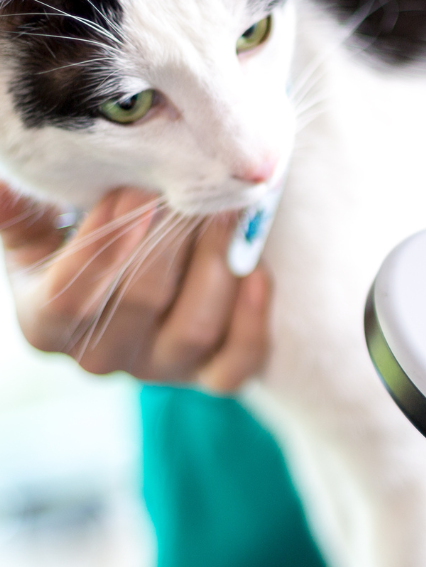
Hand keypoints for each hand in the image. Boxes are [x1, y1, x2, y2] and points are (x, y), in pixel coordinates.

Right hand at [0, 184, 270, 390]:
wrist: (136, 278)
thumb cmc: (85, 245)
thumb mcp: (44, 231)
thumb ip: (23, 216)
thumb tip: (1, 188)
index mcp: (46, 324)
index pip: (67, 298)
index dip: (102, 247)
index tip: (133, 193)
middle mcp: (101, 358)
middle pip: (139, 304)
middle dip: (169, 242)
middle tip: (192, 191)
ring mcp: (160, 371)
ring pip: (194, 330)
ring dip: (217, 267)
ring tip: (229, 214)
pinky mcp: (210, 378)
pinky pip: (238, 363)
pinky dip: (252, 319)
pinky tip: (259, 272)